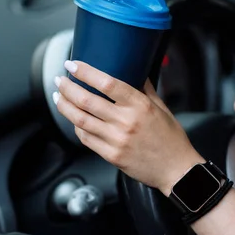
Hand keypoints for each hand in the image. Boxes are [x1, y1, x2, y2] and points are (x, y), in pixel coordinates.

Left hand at [54, 60, 202, 195]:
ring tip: (58, 96)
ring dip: (64, 106)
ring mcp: (116, 140)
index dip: (85, 72)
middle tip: (59, 80)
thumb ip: (144, 88)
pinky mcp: (110, 155)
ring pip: (80, 119)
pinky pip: (85, 138)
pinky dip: (75, 126)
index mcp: (139, 105)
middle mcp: (125, 121)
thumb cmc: (170, 138)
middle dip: (67, 88)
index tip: (72, 65)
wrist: (176, 170)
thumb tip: (132, 69)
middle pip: (86, 100)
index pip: (107, 83)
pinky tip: (72, 118)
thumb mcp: (161, 107)